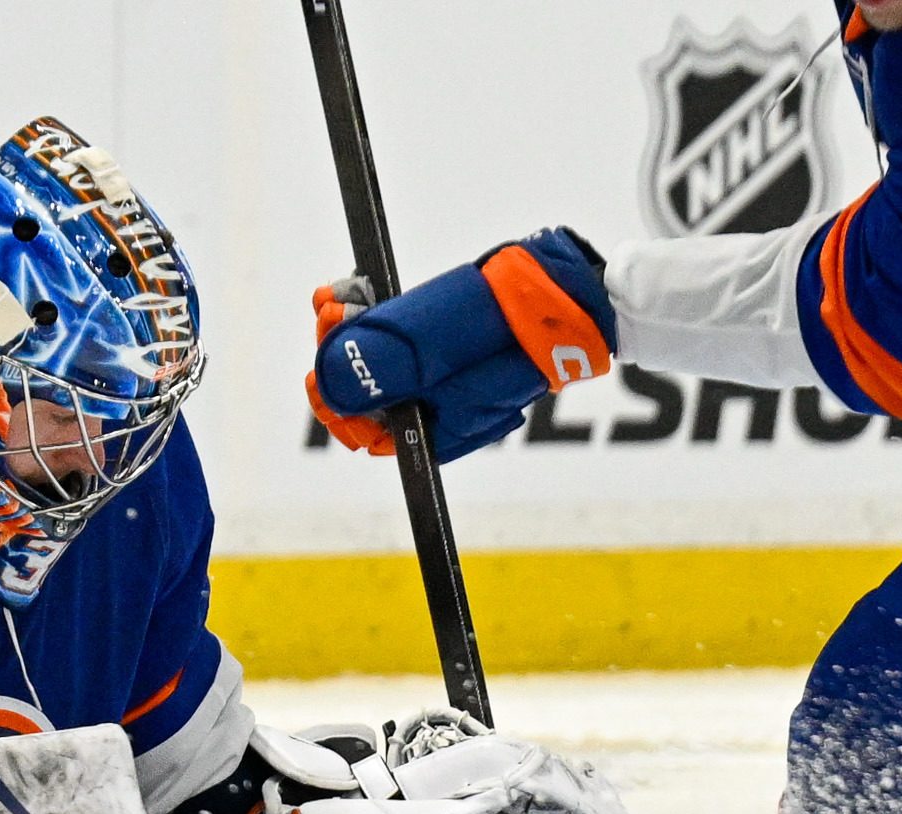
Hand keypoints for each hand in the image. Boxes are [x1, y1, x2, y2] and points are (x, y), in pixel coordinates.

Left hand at [308, 228, 614, 462]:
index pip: (362, 428)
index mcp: (436, 432)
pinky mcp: (458, 356)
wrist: (580, 294)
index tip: (321, 350)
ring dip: (356, 332)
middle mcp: (439, 417)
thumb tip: (327, 384)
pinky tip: (359, 294)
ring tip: (337, 296)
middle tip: (328, 307)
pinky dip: (382, 322)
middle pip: (367, 396)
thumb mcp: (443, 345)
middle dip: (341, 353)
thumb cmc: (518, 324)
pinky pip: (407, 348)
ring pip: (383, 369)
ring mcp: (450, 386)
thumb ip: (385, 365)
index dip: (333, 392)